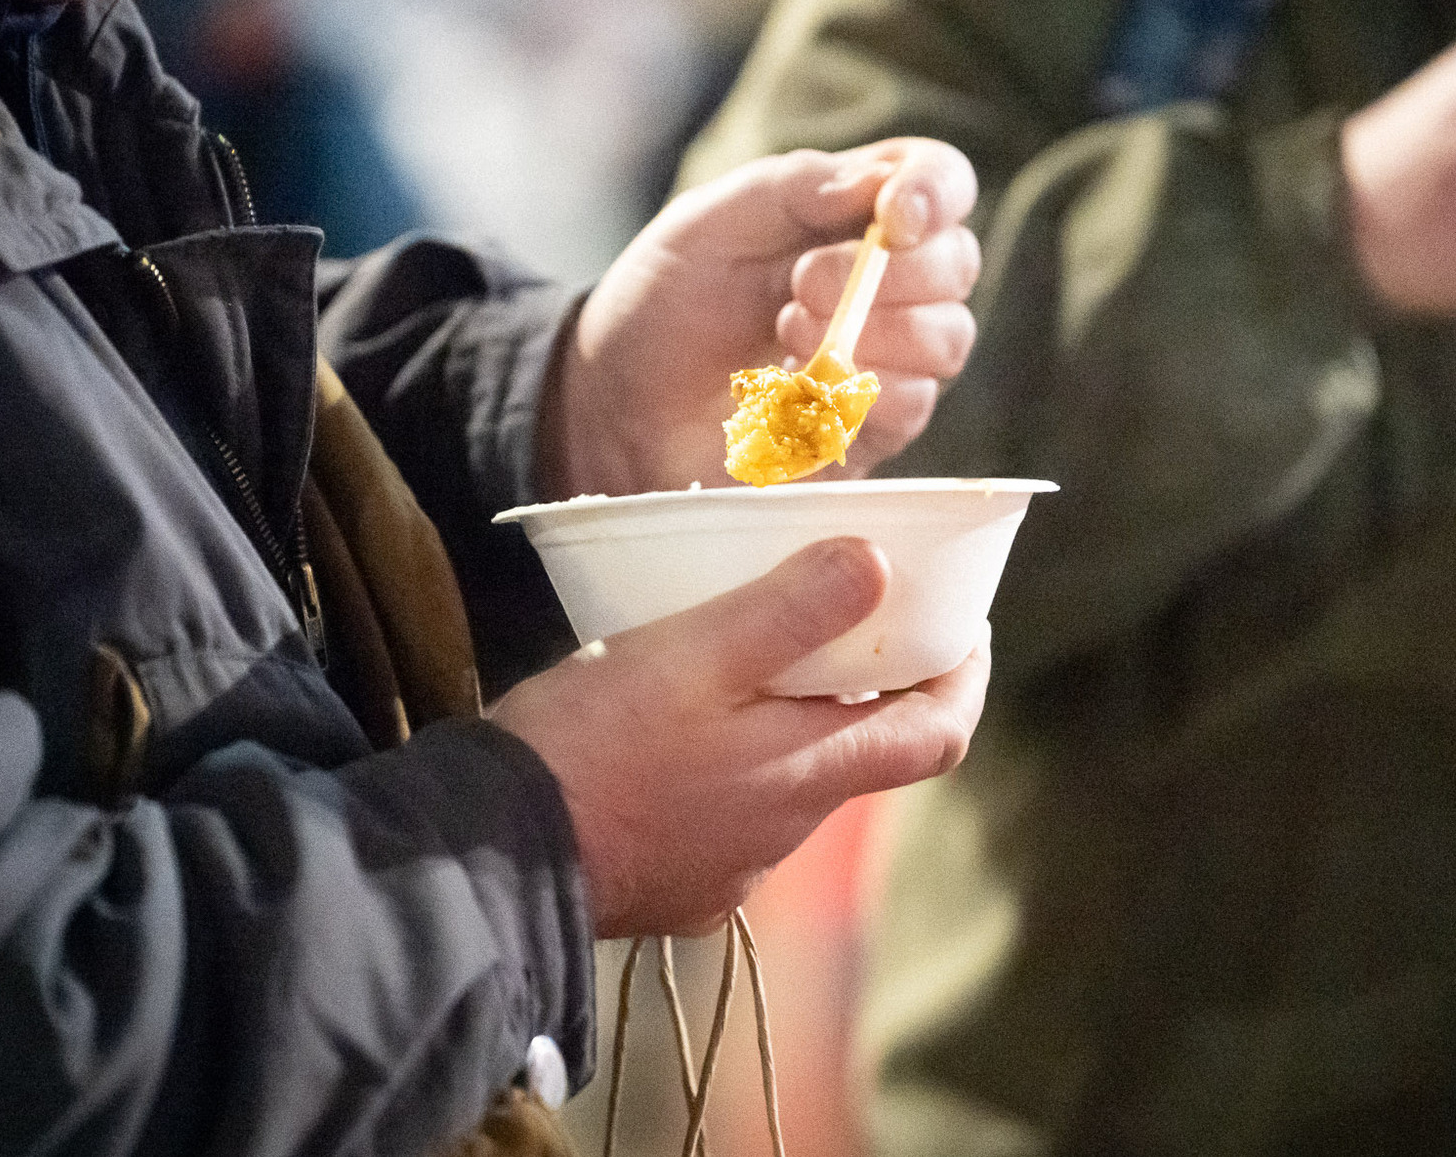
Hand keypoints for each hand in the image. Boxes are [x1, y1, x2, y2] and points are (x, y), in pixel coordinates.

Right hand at [487, 538, 986, 937]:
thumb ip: (790, 611)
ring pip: (787, 787)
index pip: (935, 736)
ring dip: (785, 730)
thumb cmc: (593, 746)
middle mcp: (785, 834)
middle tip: (837, 623)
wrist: (490, 859)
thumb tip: (879, 567)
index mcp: (806, 772)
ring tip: (738, 664)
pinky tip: (673, 739)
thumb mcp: (692, 653)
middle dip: (866, 691)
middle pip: (859, 756)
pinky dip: (726, 773)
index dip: (964, 680)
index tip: (962, 630)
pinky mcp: (679, 888)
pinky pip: (727, 822)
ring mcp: (731, 869)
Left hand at [540, 138, 979, 497]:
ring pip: (946, 339)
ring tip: (786, 333)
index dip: (936, 191)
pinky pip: (909, 407)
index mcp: (855, 216)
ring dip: (871, 333)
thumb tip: (883, 181)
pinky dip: (856, 392)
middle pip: (957, 264)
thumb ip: (795, 186)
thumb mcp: (710, 220)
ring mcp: (887, 361)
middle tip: (799, 284)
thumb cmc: (664, 304)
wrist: (616, 404)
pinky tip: (791, 389)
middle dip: (886, 271)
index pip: (942, 183)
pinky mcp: (870, 431)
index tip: (894, 216)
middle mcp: (889, 285)